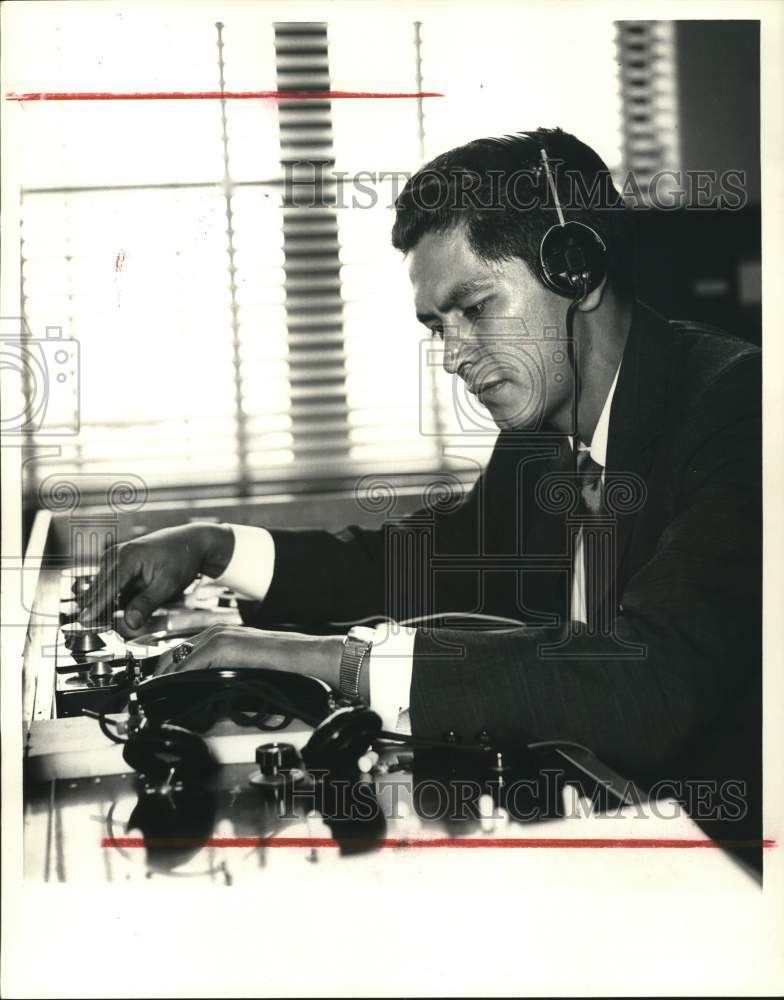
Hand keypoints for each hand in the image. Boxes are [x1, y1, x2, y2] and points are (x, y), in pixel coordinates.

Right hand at [79, 522, 234, 636]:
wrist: (191, 543)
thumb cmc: (182, 559)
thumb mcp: (168, 584)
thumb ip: (147, 603)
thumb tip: (130, 623)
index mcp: (128, 557)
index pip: (107, 587)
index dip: (95, 607)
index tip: (84, 622)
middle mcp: (117, 555)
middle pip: (98, 588)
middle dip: (94, 609)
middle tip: (90, 630)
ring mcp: (116, 558)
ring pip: (101, 588)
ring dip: (100, 605)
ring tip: (99, 624)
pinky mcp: (119, 565)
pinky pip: (109, 586)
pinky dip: (109, 599)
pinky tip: (110, 613)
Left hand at [154, 623, 345, 692]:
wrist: (312, 658)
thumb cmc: (288, 667)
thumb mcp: (247, 672)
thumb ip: (224, 676)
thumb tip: (201, 695)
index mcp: (223, 636)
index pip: (183, 653)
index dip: (166, 672)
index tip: (156, 691)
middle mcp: (220, 632)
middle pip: (174, 653)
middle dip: (160, 675)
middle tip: (149, 697)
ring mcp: (223, 636)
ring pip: (180, 657)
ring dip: (165, 677)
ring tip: (153, 696)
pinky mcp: (227, 646)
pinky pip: (193, 663)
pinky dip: (178, 677)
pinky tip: (171, 689)